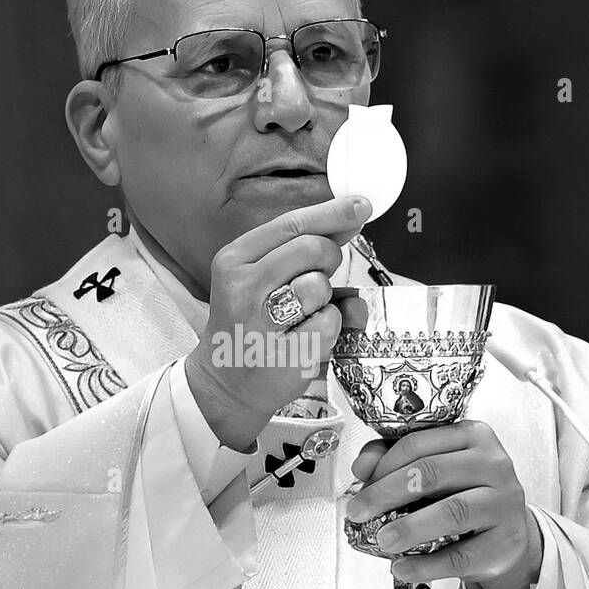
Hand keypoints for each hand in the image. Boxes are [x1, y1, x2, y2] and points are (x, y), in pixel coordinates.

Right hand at [185, 195, 372, 450]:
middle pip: (311, 248)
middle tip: (320, 277)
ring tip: (302, 314)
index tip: (362, 204)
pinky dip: (330, 327)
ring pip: (320, 286)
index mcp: (234, 260)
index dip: (332, 213)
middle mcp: (242, 288)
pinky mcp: (284, 355)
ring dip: (325, 298)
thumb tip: (351, 220)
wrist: (226, 383)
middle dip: (329, 258)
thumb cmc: (251, 323)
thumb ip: (300, 251)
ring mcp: (261, 324)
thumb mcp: (260, 278)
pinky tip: (307, 337)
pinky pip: (330, 323)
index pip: (290, 225)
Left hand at [345, 419, 542, 588]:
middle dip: (387, 493)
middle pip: (432, 472)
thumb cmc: (463, 493)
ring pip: (453, 511)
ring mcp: (505, 502)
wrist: (505, 533)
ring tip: (383, 541)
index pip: (418, 443)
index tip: (360, 486)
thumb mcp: (432, 468)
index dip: (383, 464)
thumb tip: (361, 468)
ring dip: (410, 528)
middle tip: (358, 512)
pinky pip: (462, 555)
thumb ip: (393, 459)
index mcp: (472, 435)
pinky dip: (428, 565)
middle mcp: (494, 463)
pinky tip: (403, 568)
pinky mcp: (507, 541)